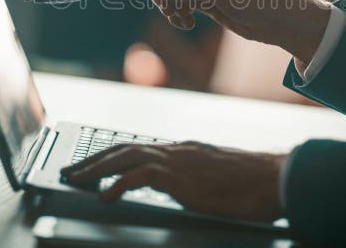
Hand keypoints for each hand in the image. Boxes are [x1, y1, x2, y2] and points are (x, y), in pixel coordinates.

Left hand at [60, 142, 285, 221]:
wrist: (273, 178)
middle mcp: (177, 150)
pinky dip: (118, 186)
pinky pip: (140, 178)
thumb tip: (186, 185)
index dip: (111, 155)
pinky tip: (105, 198)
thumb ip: (197, 176)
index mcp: (184, 149)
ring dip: (97, 169)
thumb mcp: (217, 176)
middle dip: (94, 159)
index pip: (139, 147)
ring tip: (76, 180)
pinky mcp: (181, 177)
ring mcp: (179, 160)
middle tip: (72, 170)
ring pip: (126, 157)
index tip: (93, 163)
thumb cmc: (252, 182)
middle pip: (124, 148)